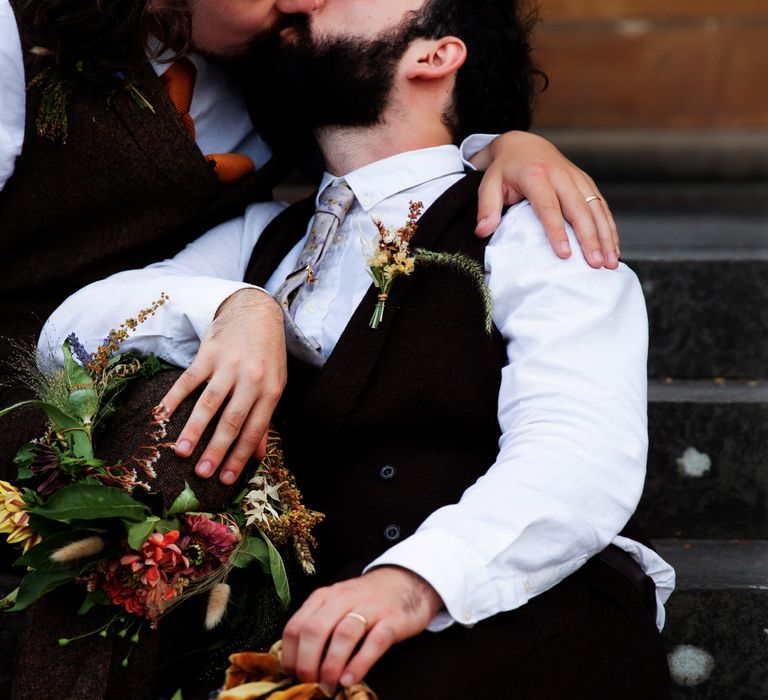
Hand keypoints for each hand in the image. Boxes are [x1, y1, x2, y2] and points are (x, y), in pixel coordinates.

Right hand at [159, 288, 286, 484]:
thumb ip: (265, 418)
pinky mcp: (208, 353)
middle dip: (216, 450)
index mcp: (271, 390)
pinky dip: (174, 399)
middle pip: (232, 420)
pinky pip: (188, 380)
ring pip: (209, 403)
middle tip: (202, 474)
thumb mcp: (275, 384)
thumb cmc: (266, 355)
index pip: (254, 430)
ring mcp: (229, 365)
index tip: (226, 479)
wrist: (255, 313)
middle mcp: (251, 379)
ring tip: (181, 452)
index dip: (240, 456)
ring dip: (194, 429)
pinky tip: (162, 416)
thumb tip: (258, 455)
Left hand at [281, 566, 442, 692]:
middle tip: (310, 684)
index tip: (293, 676)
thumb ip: (318, 625)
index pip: (295, 626)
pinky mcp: (392, 620)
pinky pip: (374, 642)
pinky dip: (360, 663)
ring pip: (343, 635)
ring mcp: (369, 608)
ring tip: (328, 687)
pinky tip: (350, 680)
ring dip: (331, 666)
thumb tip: (297, 664)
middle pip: (315, 630)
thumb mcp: (336, 605)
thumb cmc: (366, 600)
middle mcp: (343, 599)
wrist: (406, 582)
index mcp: (324, 597)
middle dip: (307, 663)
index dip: (290, 656)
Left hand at [472, 131, 619, 268]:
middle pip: (579, 210)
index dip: (557, 231)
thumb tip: (482, 231)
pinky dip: (609, 227)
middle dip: (590, 238)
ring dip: (605, 236)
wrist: (522, 144)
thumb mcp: (487, 184)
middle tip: (595, 265)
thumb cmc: (503, 170)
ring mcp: (577, 178)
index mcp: (536, 175)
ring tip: (610, 262)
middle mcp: (561, 175)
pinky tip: (613, 248)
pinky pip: (601, 206)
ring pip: (596, 208)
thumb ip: (486, 208)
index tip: (565, 254)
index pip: (549, 207)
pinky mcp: (585, 182)